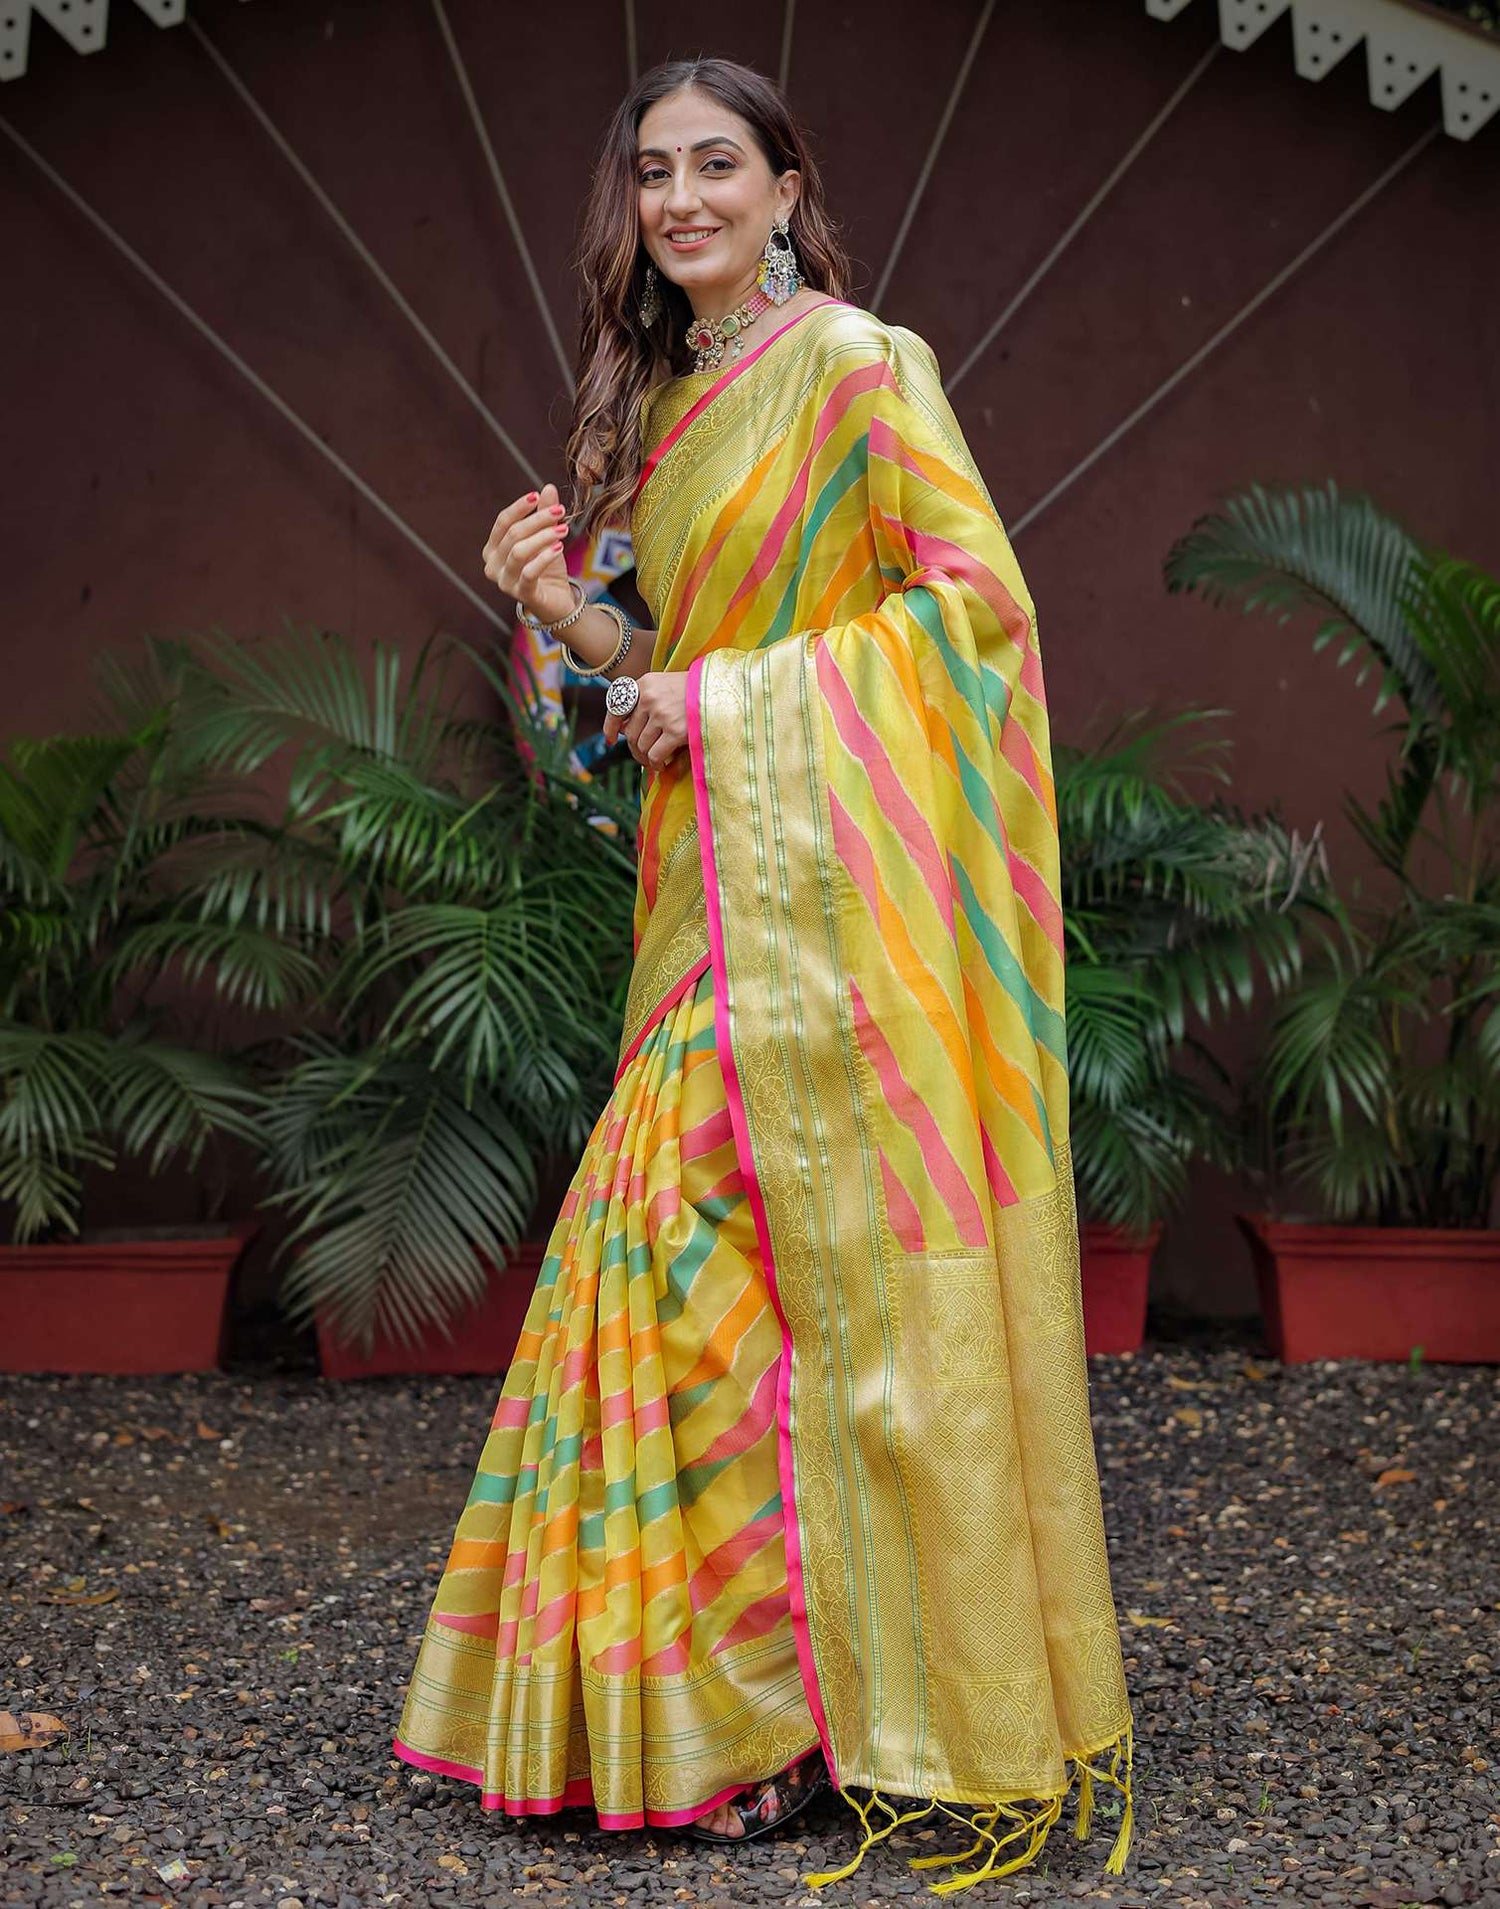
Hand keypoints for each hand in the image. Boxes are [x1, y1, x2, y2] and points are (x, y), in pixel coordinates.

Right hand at [481, 481, 574, 623]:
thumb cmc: (546, 567)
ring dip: (542, 537)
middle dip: (537, 520)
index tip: (538, 496)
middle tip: (561, 512)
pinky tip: (559, 547)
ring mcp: (504, 582)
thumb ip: (544, 514)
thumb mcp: (546, 537)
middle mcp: (492, 565)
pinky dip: (544, 557)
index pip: (502, 522)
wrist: (556, 600)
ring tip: (563, 529)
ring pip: (519, 552)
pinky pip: (529, 573)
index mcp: (492, 549)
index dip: (519, 507)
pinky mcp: (520, 595)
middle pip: (513, 534)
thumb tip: (548, 487)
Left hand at [604, 672, 687, 768]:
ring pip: (641, 746)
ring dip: (645, 758)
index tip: (610, 740)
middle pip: (629, 732)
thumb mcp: (666, 686)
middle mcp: (650, 698)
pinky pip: (655, 755)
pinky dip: (656, 764)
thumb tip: (620, 730)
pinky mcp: (676, 731)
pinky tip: (662, 765)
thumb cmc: (695, 691)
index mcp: (645, 683)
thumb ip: (644, 702)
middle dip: (634, 748)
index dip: (610, 726)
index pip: (617, 707)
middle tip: (644, 756)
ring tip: (655, 761)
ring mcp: (662, 714)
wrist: (721, 691)